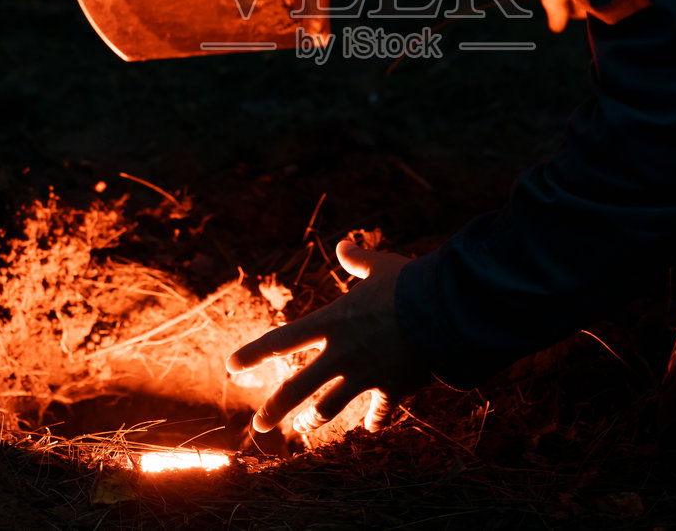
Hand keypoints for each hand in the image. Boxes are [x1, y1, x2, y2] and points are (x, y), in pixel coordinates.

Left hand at [227, 240, 425, 433]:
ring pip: (329, 408)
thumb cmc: (409, 283)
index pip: (281, 340)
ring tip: (303, 430)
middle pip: (297, 388)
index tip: (231, 367)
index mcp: (332, 321)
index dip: (253, 353)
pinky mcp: (391, 387)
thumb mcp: (380, 266)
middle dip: (275, 410)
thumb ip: (358, 260)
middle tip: (259, 426)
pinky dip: (374, 420)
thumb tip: (344, 245)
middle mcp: (340, 353)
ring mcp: (364, 374)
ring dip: (314, 422)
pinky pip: (378, 411)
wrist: (443, 309)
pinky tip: (369, 428)